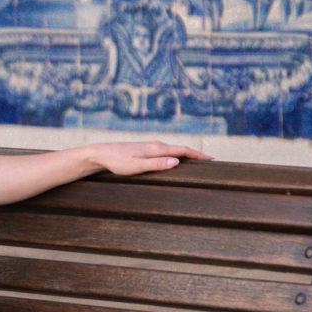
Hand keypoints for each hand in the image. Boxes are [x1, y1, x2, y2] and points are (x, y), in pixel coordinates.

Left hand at [88, 140, 211, 176]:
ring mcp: (150, 146)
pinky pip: (165, 152)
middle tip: (210, 161)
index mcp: (156, 149)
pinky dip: (175, 156)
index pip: (183, 150)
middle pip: (181, 149)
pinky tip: (175, 161)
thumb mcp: (137, 166)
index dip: (198, 155)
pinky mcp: (144, 150)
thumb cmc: (116, 162)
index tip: (211, 159)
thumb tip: (177, 162)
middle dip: (196, 155)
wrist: (101, 154)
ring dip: (186, 155)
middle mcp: (156, 145)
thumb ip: (156, 164)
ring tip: (197, 162)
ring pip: (173, 150)